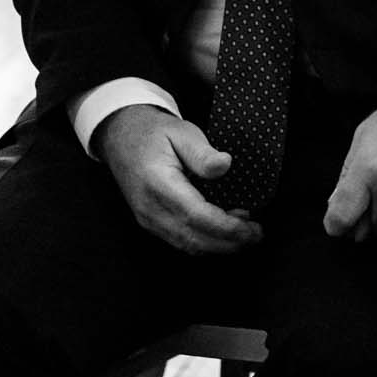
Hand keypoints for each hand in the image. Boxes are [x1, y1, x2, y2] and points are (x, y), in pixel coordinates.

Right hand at [95, 103, 262, 254]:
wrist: (120, 137)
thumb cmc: (153, 133)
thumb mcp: (181, 131)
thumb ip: (202, 152)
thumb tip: (224, 165)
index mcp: (158, 184)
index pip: (196, 216)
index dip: (226, 227)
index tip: (251, 229)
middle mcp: (150, 208)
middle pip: (193, 239)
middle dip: (229, 242)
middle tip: (256, 234)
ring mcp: (148, 219)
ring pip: (187, 245)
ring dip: (219, 244)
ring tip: (246, 231)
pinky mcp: (150, 222)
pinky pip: (180, 240)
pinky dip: (205, 241)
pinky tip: (224, 229)